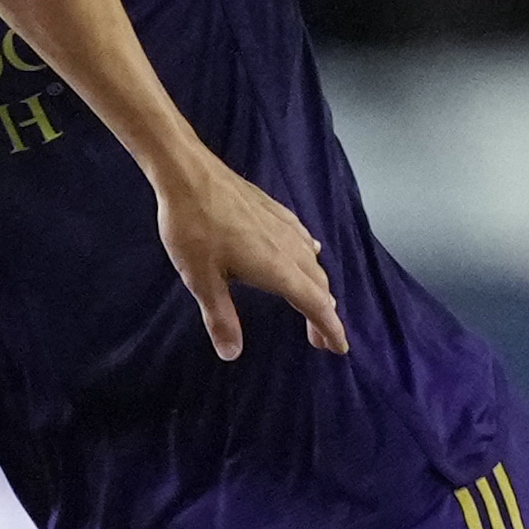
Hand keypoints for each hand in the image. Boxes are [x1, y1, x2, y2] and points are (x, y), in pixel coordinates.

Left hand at [155, 159, 345, 360]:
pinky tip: (308, 254)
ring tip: (316, 305)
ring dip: (318, 287)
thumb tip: (232, 354)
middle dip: (324, 314)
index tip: (339, 347)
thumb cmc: (193, 227)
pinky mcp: (274, 210)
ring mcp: (283, 225)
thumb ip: (220, 316)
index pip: (315, 304)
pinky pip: (302, 239)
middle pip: (318, 286)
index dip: (330, 328)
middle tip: (323, 339)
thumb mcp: (201, 278)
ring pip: (312, 262)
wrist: (189, 174)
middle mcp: (288, 247)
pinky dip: (310, 257)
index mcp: (277, 268)